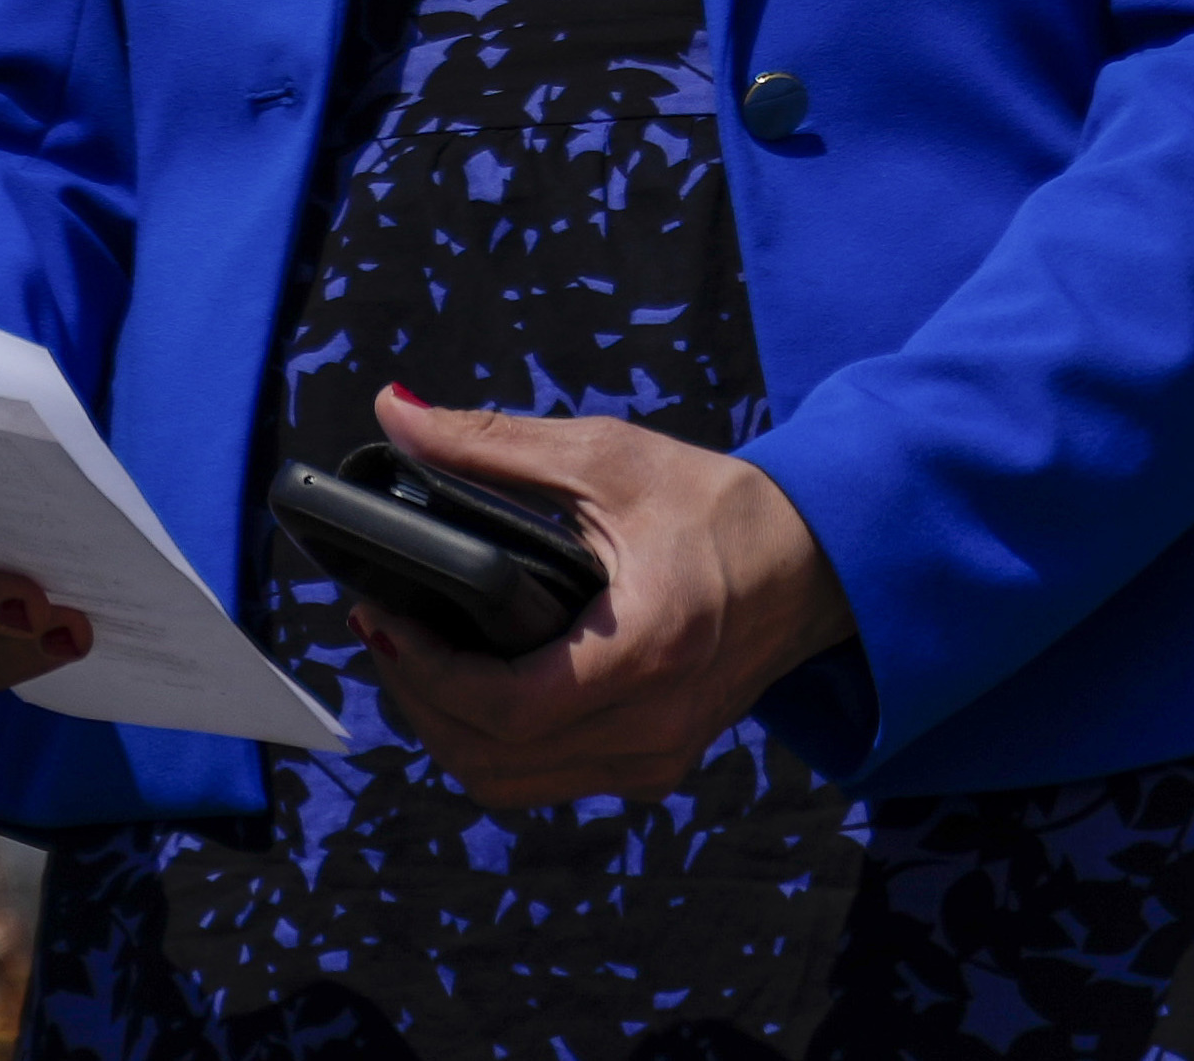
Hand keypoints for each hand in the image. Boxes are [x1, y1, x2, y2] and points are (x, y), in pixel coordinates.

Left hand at [344, 391, 846, 807]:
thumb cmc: (715, 506)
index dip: (425, 670)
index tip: (380, 613)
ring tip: (412, 651)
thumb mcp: (607, 457)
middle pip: (492, 758)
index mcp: (646, 651)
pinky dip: (491, 742)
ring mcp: (654, 759)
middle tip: (380, 625)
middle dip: (417, 697)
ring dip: (446, 727)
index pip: (505, 707)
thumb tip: (393, 411)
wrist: (813, 564)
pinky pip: (545, 779)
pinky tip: (466, 681)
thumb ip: (492, 443)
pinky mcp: (652, 766)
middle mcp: (651, 727)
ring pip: (510, 783)